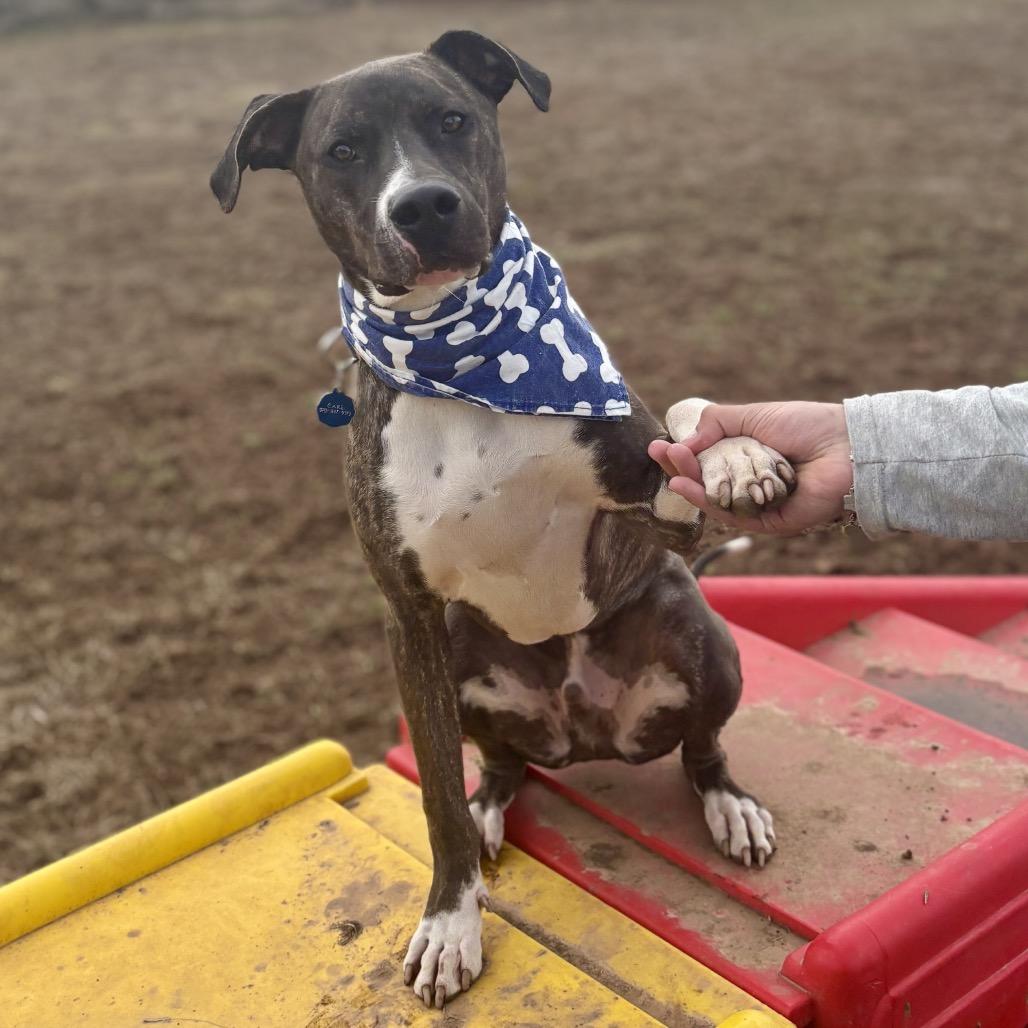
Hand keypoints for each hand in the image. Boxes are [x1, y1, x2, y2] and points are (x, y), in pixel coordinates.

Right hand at [648, 401, 853, 534]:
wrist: (846, 445)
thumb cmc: (806, 426)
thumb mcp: (753, 416)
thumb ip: (716, 424)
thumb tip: (683, 442)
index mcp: (747, 459)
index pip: (706, 461)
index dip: (682, 455)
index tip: (659, 445)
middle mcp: (750, 483)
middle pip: (706, 483)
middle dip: (682, 469)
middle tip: (661, 454)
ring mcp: (759, 504)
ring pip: (716, 501)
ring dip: (691, 486)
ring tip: (674, 470)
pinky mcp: (770, 523)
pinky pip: (734, 517)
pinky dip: (710, 504)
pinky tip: (691, 487)